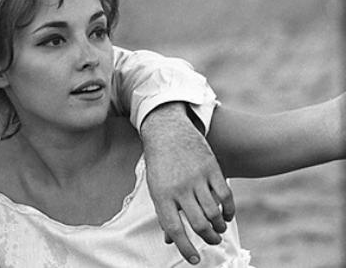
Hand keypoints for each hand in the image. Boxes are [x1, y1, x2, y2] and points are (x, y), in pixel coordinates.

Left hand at [140, 102, 233, 264]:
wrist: (168, 131)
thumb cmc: (160, 164)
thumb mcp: (155, 187)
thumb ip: (164, 213)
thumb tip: (170, 240)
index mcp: (162, 195)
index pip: (175, 229)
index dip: (186, 248)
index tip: (195, 259)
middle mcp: (180, 188)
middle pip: (199, 223)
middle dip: (209, 238)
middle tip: (212, 241)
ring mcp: (197, 178)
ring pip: (214, 212)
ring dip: (219, 226)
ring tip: (218, 230)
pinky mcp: (212, 168)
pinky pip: (226, 196)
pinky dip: (229, 210)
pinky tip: (226, 215)